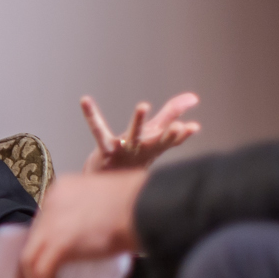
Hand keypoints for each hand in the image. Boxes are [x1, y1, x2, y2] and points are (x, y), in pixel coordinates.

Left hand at [18, 170, 146, 277]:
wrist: (149, 206)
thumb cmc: (140, 202)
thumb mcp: (105, 200)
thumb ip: (88, 212)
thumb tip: (84, 236)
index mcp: (63, 188)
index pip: (44, 218)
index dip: (42, 239)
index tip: (43, 254)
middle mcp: (51, 203)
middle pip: (34, 236)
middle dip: (33, 259)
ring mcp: (52, 224)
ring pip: (29, 257)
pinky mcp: (60, 244)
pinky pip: (41, 270)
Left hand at [81, 93, 199, 172]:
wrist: (110, 180)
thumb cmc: (136, 153)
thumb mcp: (155, 133)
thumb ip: (172, 113)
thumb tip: (194, 97)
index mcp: (156, 146)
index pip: (173, 139)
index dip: (183, 134)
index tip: (194, 128)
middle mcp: (142, 149)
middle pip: (159, 140)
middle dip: (170, 135)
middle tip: (179, 127)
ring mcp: (124, 149)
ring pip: (134, 134)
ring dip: (140, 120)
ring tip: (144, 106)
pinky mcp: (105, 149)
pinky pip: (98, 130)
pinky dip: (91, 115)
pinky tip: (85, 100)